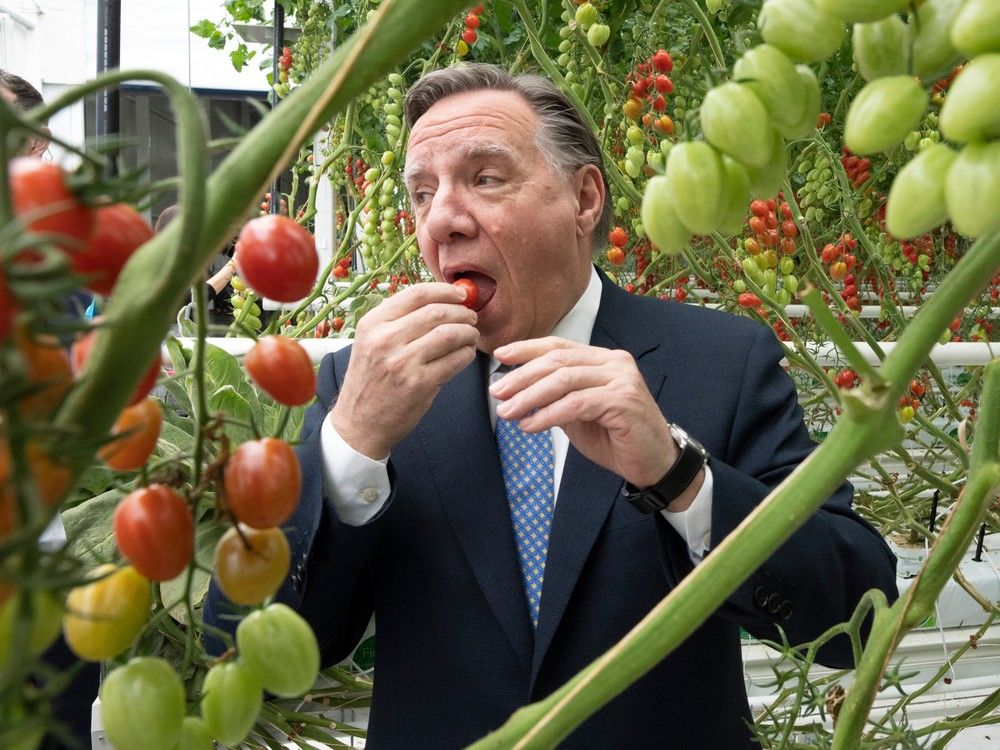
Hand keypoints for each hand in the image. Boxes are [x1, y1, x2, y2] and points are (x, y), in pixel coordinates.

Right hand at [330, 282, 478, 458]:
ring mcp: (402, 363)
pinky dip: (467, 354)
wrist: (359, 423)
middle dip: (462, 312)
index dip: (445, 290)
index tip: (461, 294)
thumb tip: (440, 301)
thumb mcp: (370, 343)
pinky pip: (455, 360)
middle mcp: (385, 340)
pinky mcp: (419, 384)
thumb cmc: (370, 381)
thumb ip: (398, 321)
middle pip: (437, 312)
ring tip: (471, 336)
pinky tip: (466, 354)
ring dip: (468, 332)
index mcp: (372, 324)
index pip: (416, 294)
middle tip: (471, 317)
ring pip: (449, 334)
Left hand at [489, 337, 677, 489]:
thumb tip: (517, 391)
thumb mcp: (579, 413)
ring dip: (530, 397)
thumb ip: (556, 397)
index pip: (560, 346)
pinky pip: (576, 404)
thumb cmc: (616, 438)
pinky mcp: (623, 400)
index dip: (527, 349)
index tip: (500, 356)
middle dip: (522, 377)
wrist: (654, 463)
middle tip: (497, 393)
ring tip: (507, 412)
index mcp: (603, 359)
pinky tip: (530, 425)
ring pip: (564, 380)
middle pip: (558, 361)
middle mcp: (614, 362)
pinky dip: (548, 415)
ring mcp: (621, 379)